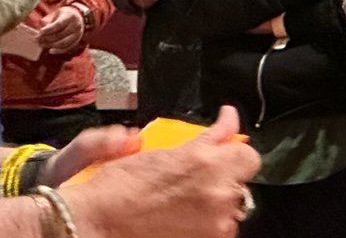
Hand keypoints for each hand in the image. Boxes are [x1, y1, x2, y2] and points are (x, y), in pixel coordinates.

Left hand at [37, 5, 84, 54]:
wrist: (78, 16)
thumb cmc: (64, 15)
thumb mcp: (57, 14)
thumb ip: (49, 22)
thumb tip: (40, 32)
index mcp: (70, 16)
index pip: (59, 25)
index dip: (49, 29)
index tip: (40, 32)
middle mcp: (76, 25)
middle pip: (60, 34)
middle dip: (47, 38)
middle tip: (38, 39)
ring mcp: (78, 34)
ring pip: (64, 43)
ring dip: (52, 45)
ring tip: (42, 45)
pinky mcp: (77, 41)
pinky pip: (68, 48)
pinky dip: (59, 50)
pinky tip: (50, 51)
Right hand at [62, 105, 261, 237]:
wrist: (99, 222)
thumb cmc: (121, 186)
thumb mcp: (164, 149)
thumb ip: (208, 136)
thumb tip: (228, 119)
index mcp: (206, 161)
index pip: (246, 154)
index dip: (234, 149)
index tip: (225, 139)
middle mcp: (217, 192)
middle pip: (242, 181)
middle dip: (225, 175)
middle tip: (200, 176)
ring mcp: (215, 224)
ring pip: (232, 209)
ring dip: (217, 202)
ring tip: (189, 201)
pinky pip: (220, 231)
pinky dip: (208, 225)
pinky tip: (185, 219)